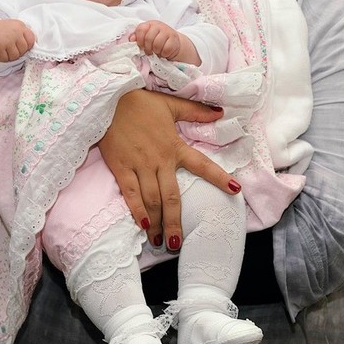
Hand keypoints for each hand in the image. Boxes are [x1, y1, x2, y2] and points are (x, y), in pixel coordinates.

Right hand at [0, 18, 33, 62]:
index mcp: (21, 26)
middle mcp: (15, 32)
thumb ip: (25, 35)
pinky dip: (2, 58)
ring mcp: (7, 39)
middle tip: (11, 49)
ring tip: (5, 50)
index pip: (32, 41)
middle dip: (18, 52)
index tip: (21, 46)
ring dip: (10, 57)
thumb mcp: (16, 28)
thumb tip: (35, 47)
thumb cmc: (4, 31)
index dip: (27, 46)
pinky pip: (5, 59)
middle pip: (23, 50)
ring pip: (15, 56)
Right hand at [97, 89, 236, 252]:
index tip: (235, 190)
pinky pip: (130, 194)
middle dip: (176, 222)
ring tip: (161, 241)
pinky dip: (137, 211)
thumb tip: (220, 112)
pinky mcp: (121, 168)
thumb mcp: (171, 104)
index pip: (202, 165)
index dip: (219, 177)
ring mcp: (139, 166)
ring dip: (158, 223)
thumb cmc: (139, 102)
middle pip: (172, 197)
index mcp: (174, 146)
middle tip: (178, 244)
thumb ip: (196, 111)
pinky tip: (144, 226)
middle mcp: (159, 160)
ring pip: (152, 200)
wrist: (108, 99)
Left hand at [131, 20, 181, 59]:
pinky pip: (166, 49)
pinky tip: (164, 52)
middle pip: (148, 38)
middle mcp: (159, 26)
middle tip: (149, 51)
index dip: (139, 40)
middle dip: (147, 48)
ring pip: (157, 44)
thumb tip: (131, 39)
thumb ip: (138, 37)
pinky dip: (164, 54)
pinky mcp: (175, 39)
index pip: (141, 29)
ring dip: (156, 51)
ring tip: (157, 51)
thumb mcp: (146, 37)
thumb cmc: (157, 40)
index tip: (141, 46)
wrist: (174, 42)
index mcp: (150, 24)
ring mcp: (168, 31)